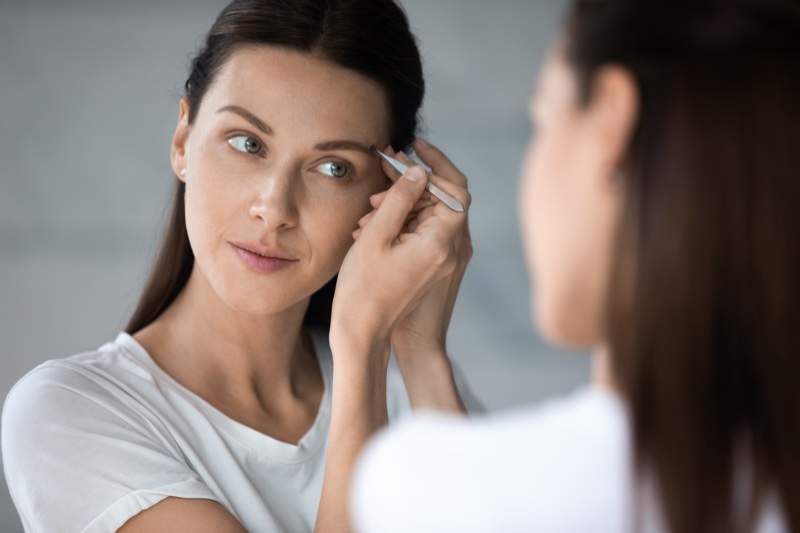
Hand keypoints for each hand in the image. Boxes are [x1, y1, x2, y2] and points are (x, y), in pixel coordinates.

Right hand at [331, 139, 470, 363]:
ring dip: (402, 206)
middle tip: (381, 179)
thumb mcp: (375, 237)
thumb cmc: (363, 290)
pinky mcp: (432, 269)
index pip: (455, 190)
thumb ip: (399, 199)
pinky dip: (402, 225)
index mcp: (441, 243)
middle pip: (442, 201)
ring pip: (430, 217)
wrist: (364, 335)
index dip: (436, 164)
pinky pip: (423, 235)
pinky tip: (371, 230)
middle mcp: (450, 252)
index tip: (412, 149)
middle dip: (411, 186)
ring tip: (368, 214)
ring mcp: (443, 263)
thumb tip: (418, 171)